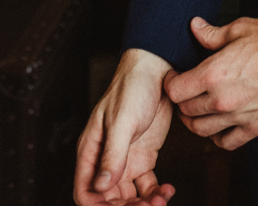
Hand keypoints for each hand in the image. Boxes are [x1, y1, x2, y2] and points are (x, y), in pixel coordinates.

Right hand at [74, 48, 174, 205]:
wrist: (158, 69)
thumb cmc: (132, 87)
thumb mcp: (122, 120)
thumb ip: (112, 154)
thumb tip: (102, 186)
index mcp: (91, 150)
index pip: (85, 191)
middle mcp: (107, 159)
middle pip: (109, 199)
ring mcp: (126, 159)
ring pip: (129, 196)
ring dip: (144, 203)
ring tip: (162, 201)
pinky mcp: (144, 156)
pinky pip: (147, 185)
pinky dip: (156, 192)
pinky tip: (168, 190)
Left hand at [164, 16, 257, 149]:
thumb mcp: (239, 29)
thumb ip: (212, 34)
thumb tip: (194, 26)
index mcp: (213, 74)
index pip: (175, 90)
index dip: (170, 83)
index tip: (174, 78)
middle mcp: (221, 100)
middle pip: (186, 111)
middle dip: (181, 101)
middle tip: (186, 92)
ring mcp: (237, 117)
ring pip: (201, 130)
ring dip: (194, 121)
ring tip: (197, 110)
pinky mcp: (253, 128)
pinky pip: (226, 142)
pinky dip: (217, 138)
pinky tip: (218, 126)